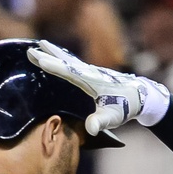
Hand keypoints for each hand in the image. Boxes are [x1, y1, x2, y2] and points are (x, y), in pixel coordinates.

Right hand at [27, 40, 168, 133]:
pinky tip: (61, 56)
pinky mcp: (94, 73)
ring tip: (41, 44)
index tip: (38, 58)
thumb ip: (101, 122)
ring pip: (70, 59)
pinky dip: (64, 57)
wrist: (141, 96)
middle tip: (30, 49)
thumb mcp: (113, 117)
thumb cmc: (126, 107)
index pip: (68, 71)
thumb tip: (91, 129)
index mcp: (91, 80)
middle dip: (48, 55)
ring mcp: (92, 71)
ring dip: (55, 52)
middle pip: (65, 61)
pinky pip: (74, 63)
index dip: (52, 65)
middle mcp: (90, 72)